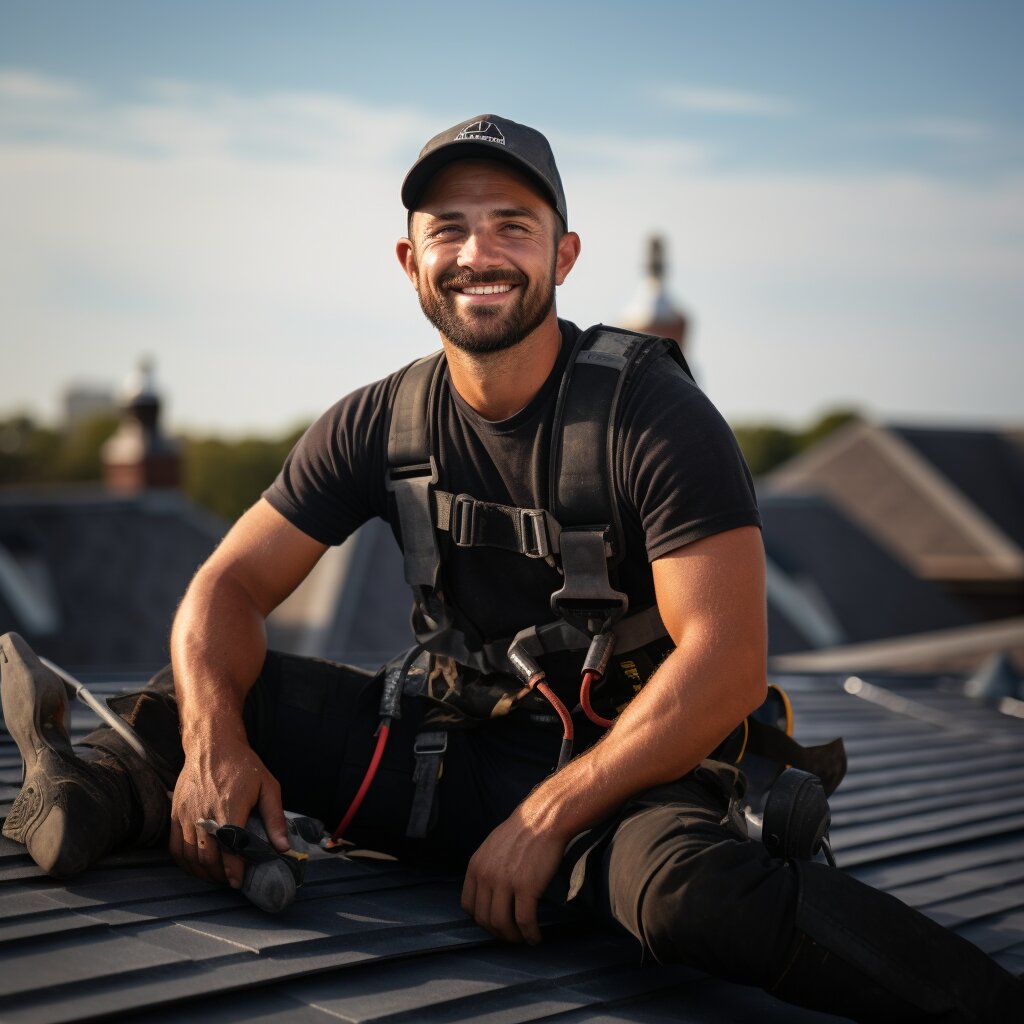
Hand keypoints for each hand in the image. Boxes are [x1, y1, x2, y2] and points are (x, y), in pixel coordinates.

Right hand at [168, 736, 288, 887]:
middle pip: (208, 857)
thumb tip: (284, 847)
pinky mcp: (176, 814)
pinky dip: (184, 863)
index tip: (239, 882)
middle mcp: (205, 814)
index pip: (230, 848)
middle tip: (231, 881)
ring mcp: (187, 815)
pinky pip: (174, 847)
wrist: (212, 745)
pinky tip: (196, 867)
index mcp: (230, 807)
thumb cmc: (243, 766)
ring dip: (202, 872)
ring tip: (217, 876)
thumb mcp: (268, 786)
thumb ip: (275, 818)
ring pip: (190, 856)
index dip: (234, 870)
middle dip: (220, 875)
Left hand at [461, 808, 566, 944]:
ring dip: (513, 938)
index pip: (468, 905)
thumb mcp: (492, 846)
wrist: (544, 818)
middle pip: (484, 919)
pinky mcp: (526, 887)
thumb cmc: (523, 830)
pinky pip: (524, 921)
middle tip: (511, 935)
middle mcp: (486, 876)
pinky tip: (536, 937)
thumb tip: (488, 891)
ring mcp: (505, 882)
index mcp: (475, 866)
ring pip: (501, 924)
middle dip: (498, 932)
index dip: (481, 919)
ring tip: (523, 939)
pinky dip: (530, 935)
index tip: (494, 922)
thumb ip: (486, 867)